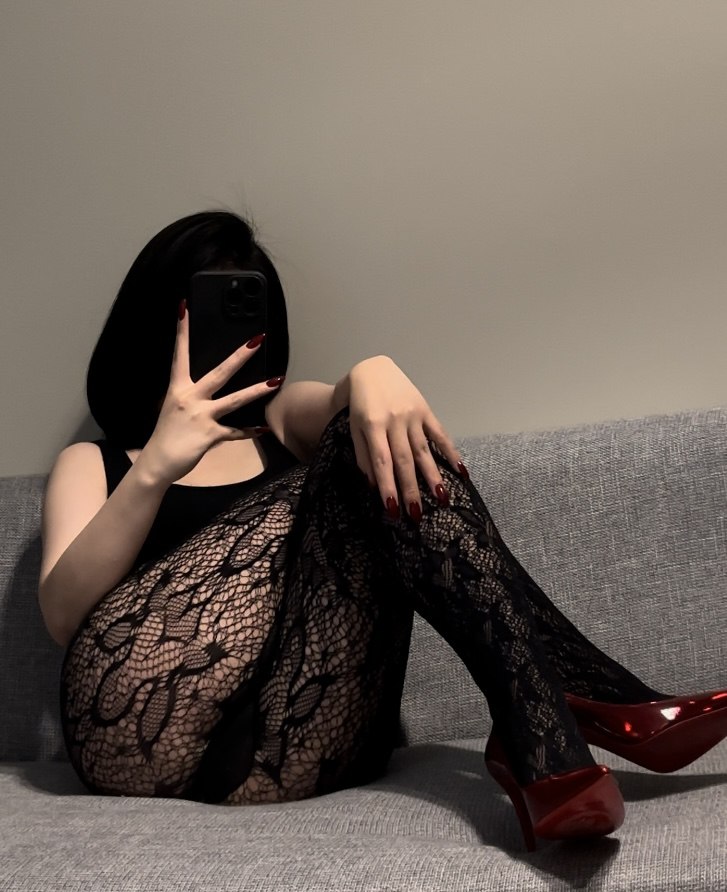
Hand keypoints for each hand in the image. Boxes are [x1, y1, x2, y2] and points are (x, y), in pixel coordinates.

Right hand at [141, 299, 283, 486]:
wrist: (157, 463)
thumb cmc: (166, 436)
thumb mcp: (174, 409)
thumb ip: (192, 398)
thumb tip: (208, 391)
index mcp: (178, 389)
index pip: (180, 355)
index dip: (182, 331)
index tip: (184, 308)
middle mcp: (190, 398)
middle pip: (219, 373)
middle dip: (240, 356)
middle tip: (257, 340)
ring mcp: (201, 416)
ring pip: (234, 400)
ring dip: (256, 390)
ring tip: (276, 381)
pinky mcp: (209, 435)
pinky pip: (234, 432)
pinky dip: (248, 431)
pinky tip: (262, 428)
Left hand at [347, 357, 467, 521]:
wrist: (372, 368)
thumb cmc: (357, 401)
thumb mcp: (351, 425)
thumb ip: (362, 453)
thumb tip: (373, 484)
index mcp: (371, 424)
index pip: (381, 461)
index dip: (386, 486)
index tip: (391, 509)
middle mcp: (394, 420)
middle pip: (404, 460)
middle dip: (410, 488)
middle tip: (416, 514)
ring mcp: (412, 415)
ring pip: (423, 450)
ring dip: (432, 475)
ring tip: (441, 497)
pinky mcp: (425, 409)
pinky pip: (439, 433)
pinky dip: (450, 451)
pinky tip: (460, 469)